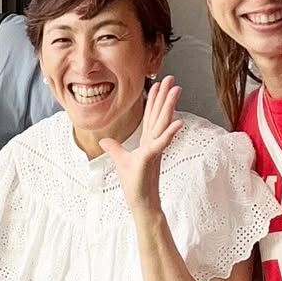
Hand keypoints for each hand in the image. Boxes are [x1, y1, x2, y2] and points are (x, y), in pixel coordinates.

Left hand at [99, 75, 183, 214]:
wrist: (141, 202)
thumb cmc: (133, 184)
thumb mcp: (120, 161)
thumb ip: (113, 148)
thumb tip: (104, 140)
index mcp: (146, 142)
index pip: (149, 116)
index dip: (153, 99)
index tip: (156, 83)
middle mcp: (152, 143)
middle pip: (159, 115)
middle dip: (164, 96)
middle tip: (172, 78)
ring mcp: (153, 150)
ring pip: (162, 124)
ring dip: (169, 107)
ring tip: (177, 90)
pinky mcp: (150, 160)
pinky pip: (161, 144)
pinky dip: (169, 134)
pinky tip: (177, 122)